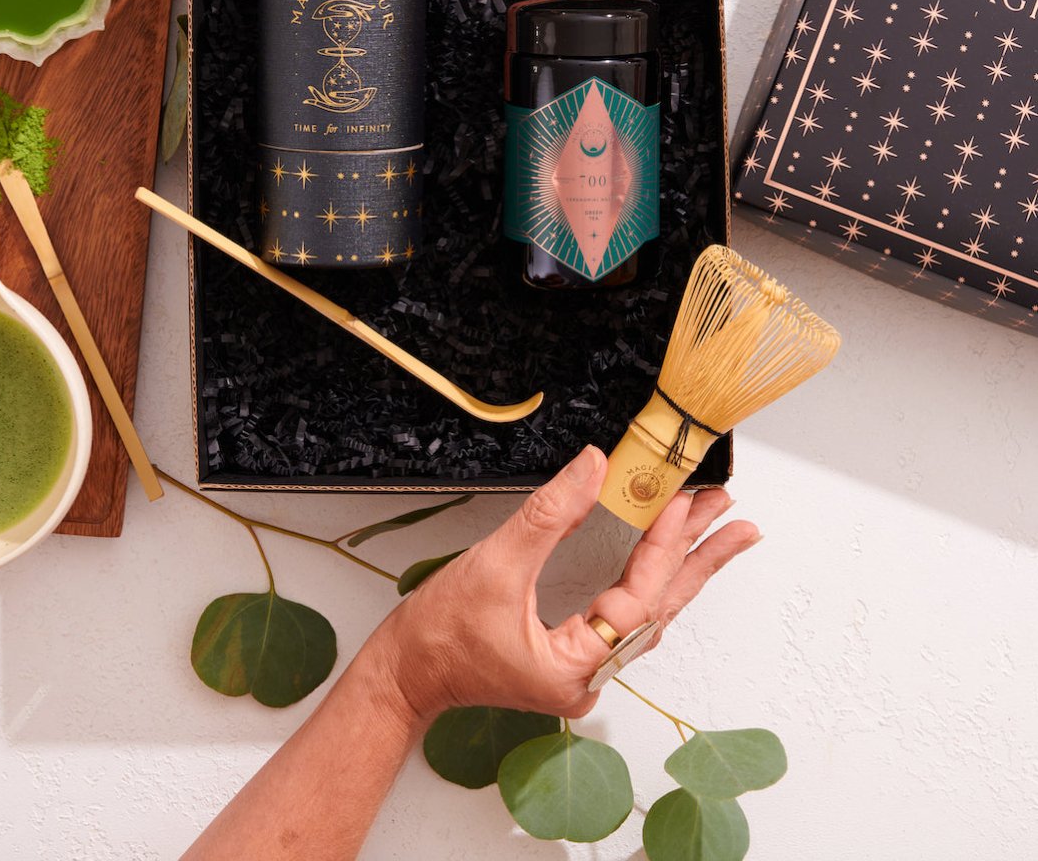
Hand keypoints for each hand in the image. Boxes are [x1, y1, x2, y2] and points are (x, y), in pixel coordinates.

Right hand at [366, 445, 759, 722]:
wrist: (406, 672)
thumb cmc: (440, 633)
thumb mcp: (495, 564)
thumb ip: (550, 513)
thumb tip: (593, 467)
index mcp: (576, 666)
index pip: (639, 597)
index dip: (664, 545)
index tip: (683, 500)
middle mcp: (590, 673)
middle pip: (659, 608)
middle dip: (698, 558)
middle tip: (735, 519)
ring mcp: (583, 666)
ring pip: (647, 611)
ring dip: (682, 566)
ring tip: (717, 529)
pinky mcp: (572, 652)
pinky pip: (625, 613)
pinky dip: (651, 579)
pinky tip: (667, 558)